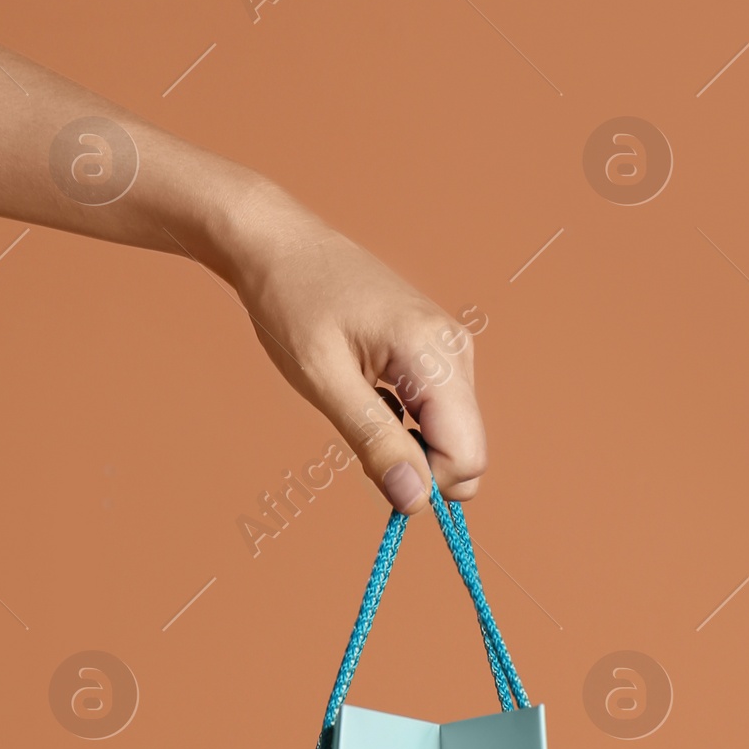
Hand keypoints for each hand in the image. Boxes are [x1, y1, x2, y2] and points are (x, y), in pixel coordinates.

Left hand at [219, 195, 486, 515]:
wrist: (279, 246)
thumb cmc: (294, 305)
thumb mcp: (325, 382)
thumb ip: (375, 443)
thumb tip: (414, 502)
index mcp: (434, 351)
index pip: (467, 455)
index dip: (424, 483)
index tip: (372, 469)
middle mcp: (456, 349)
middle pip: (468, 451)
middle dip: (418, 468)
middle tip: (360, 441)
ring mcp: (451, 350)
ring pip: (454, 437)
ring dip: (408, 448)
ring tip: (359, 412)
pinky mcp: (438, 354)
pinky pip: (440, 416)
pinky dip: (406, 427)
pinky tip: (369, 399)